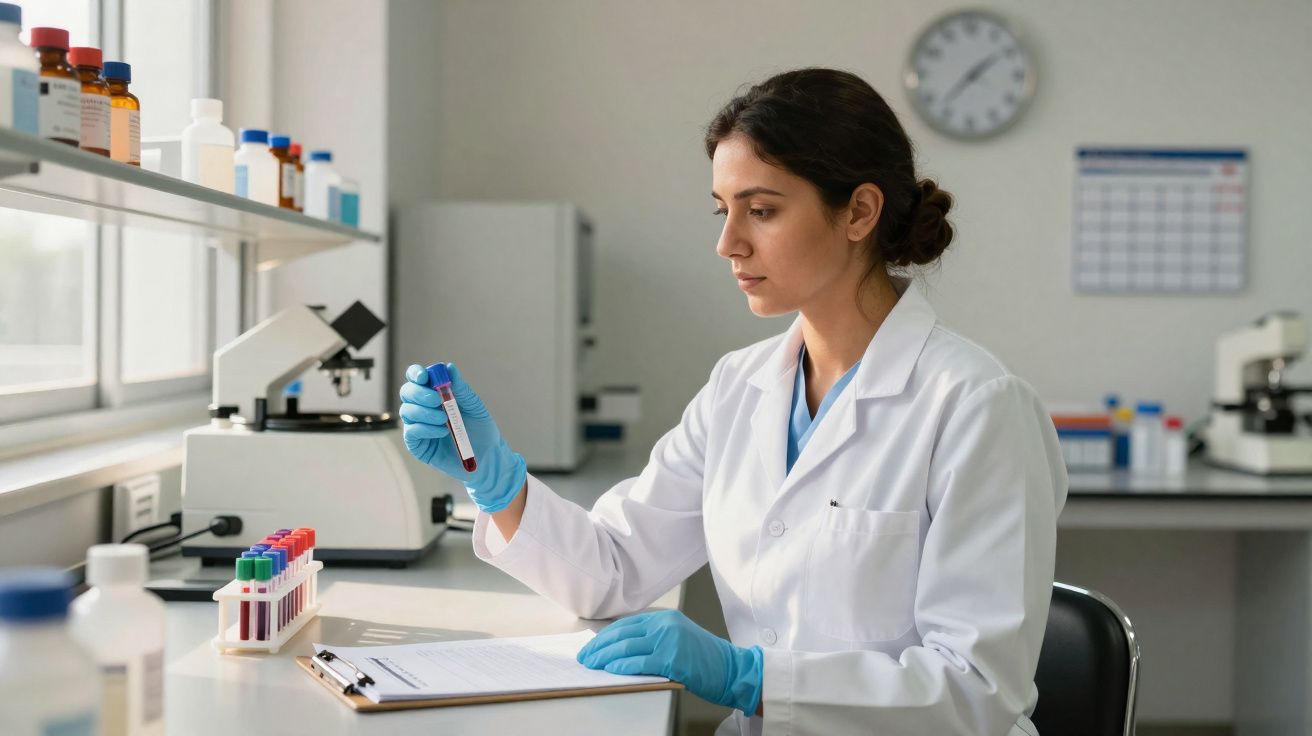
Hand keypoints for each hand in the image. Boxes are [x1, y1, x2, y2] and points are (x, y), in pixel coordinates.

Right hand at [398, 363, 526, 512]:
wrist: (487, 457)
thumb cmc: (481, 430)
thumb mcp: (474, 406)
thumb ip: (461, 389)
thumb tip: (449, 368)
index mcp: (435, 394)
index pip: (417, 378)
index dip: (416, 373)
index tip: (424, 376)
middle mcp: (422, 408)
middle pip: (406, 392)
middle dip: (419, 393)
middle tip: (437, 400)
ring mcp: (418, 426)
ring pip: (406, 411)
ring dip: (425, 412)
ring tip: (445, 420)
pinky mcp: (417, 445)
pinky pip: (411, 432)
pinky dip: (425, 429)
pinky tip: (442, 432)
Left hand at [576, 610, 762, 713]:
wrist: (732, 669)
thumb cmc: (704, 658)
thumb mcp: (677, 638)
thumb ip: (652, 638)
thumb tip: (617, 648)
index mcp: (665, 618)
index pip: (625, 625)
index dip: (604, 637)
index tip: (590, 647)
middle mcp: (665, 624)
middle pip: (622, 634)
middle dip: (598, 647)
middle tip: (584, 658)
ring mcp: (669, 640)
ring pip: (627, 648)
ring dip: (604, 658)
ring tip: (591, 666)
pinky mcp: (672, 659)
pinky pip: (640, 663)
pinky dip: (622, 668)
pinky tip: (611, 672)